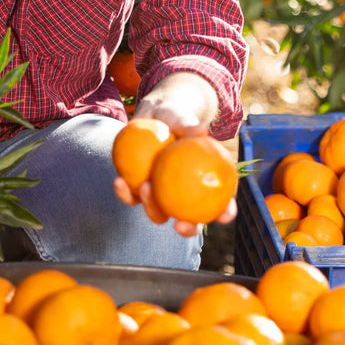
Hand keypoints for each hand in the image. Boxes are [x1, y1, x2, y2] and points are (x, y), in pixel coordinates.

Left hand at [111, 73, 236, 237]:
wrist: (153, 115)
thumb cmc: (176, 116)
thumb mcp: (181, 116)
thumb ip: (188, 124)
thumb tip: (200, 130)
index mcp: (203, 180)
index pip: (222, 200)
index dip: (226, 212)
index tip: (224, 216)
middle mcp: (184, 194)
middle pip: (191, 220)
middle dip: (188, 229)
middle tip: (180, 224)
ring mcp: (161, 195)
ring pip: (158, 212)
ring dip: (151, 207)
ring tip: (145, 187)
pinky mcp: (139, 189)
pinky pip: (132, 196)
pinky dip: (125, 192)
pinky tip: (119, 181)